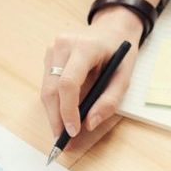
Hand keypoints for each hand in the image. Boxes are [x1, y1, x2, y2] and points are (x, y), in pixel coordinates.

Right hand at [40, 6, 142, 138]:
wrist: (112, 29)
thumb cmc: (120, 53)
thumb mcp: (124, 77)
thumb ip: (109, 101)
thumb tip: (89, 123)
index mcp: (84, 47)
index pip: (68, 83)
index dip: (68, 110)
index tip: (73, 131)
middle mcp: (63, 45)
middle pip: (52, 89)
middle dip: (56, 118)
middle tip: (62, 141)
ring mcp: (52, 48)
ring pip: (46, 89)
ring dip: (53, 113)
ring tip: (61, 134)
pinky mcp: (49, 55)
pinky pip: (48, 84)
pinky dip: (54, 103)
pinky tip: (62, 116)